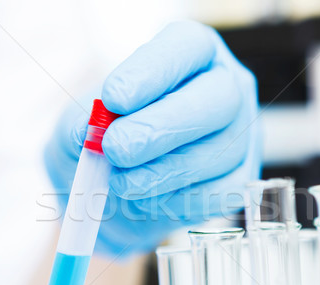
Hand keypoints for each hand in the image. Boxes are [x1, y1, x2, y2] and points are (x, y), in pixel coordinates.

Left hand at [45, 20, 260, 258]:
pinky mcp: (239, 178)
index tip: (113, 99)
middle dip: (163, 127)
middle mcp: (226, 88)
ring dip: (164, 172)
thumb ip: (80, 124)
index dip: (153, 71)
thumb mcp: (78, 125)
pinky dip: (179, 202)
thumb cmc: (103, 141)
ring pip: (220, 151)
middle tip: (117, 149)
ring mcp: (240, 135)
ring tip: (122, 183)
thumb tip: (90, 133)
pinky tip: (146, 201)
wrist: (115, 190)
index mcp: (191, 55)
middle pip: (218, 98)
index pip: (187, 47)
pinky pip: (221, 193)